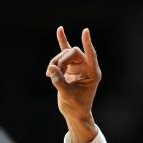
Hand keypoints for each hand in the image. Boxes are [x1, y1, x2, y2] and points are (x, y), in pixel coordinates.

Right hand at [46, 26, 99, 142]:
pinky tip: (60, 29)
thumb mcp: (68, 95)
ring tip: (49, 73)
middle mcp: (87, 67)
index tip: (85, 31)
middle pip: (73, 53)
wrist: (74, 112)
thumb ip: (59, 81)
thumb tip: (50, 68)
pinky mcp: (69, 67)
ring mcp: (78, 66)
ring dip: (55, 61)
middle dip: (62, 60)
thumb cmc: (76, 106)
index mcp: (93, 73)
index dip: (87, 43)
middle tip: (53, 71)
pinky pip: (65, 51)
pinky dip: (62, 41)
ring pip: (65, 54)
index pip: (91, 55)